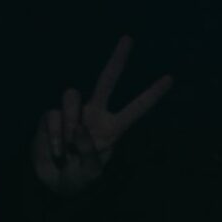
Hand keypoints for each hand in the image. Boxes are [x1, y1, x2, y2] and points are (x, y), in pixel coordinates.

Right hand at [29, 35, 172, 195]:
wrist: (52, 183)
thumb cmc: (79, 178)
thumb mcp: (91, 173)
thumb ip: (90, 151)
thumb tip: (78, 126)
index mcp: (113, 128)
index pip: (136, 108)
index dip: (152, 95)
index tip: (170, 79)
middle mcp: (94, 114)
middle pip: (106, 81)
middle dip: (118, 60)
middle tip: (129, 38)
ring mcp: (72, 113)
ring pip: (72, 96)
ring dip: (69, 122)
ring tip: (67, 148)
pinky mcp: (50, 116)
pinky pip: (52, 116)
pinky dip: (54, 135)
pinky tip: (57, 151)